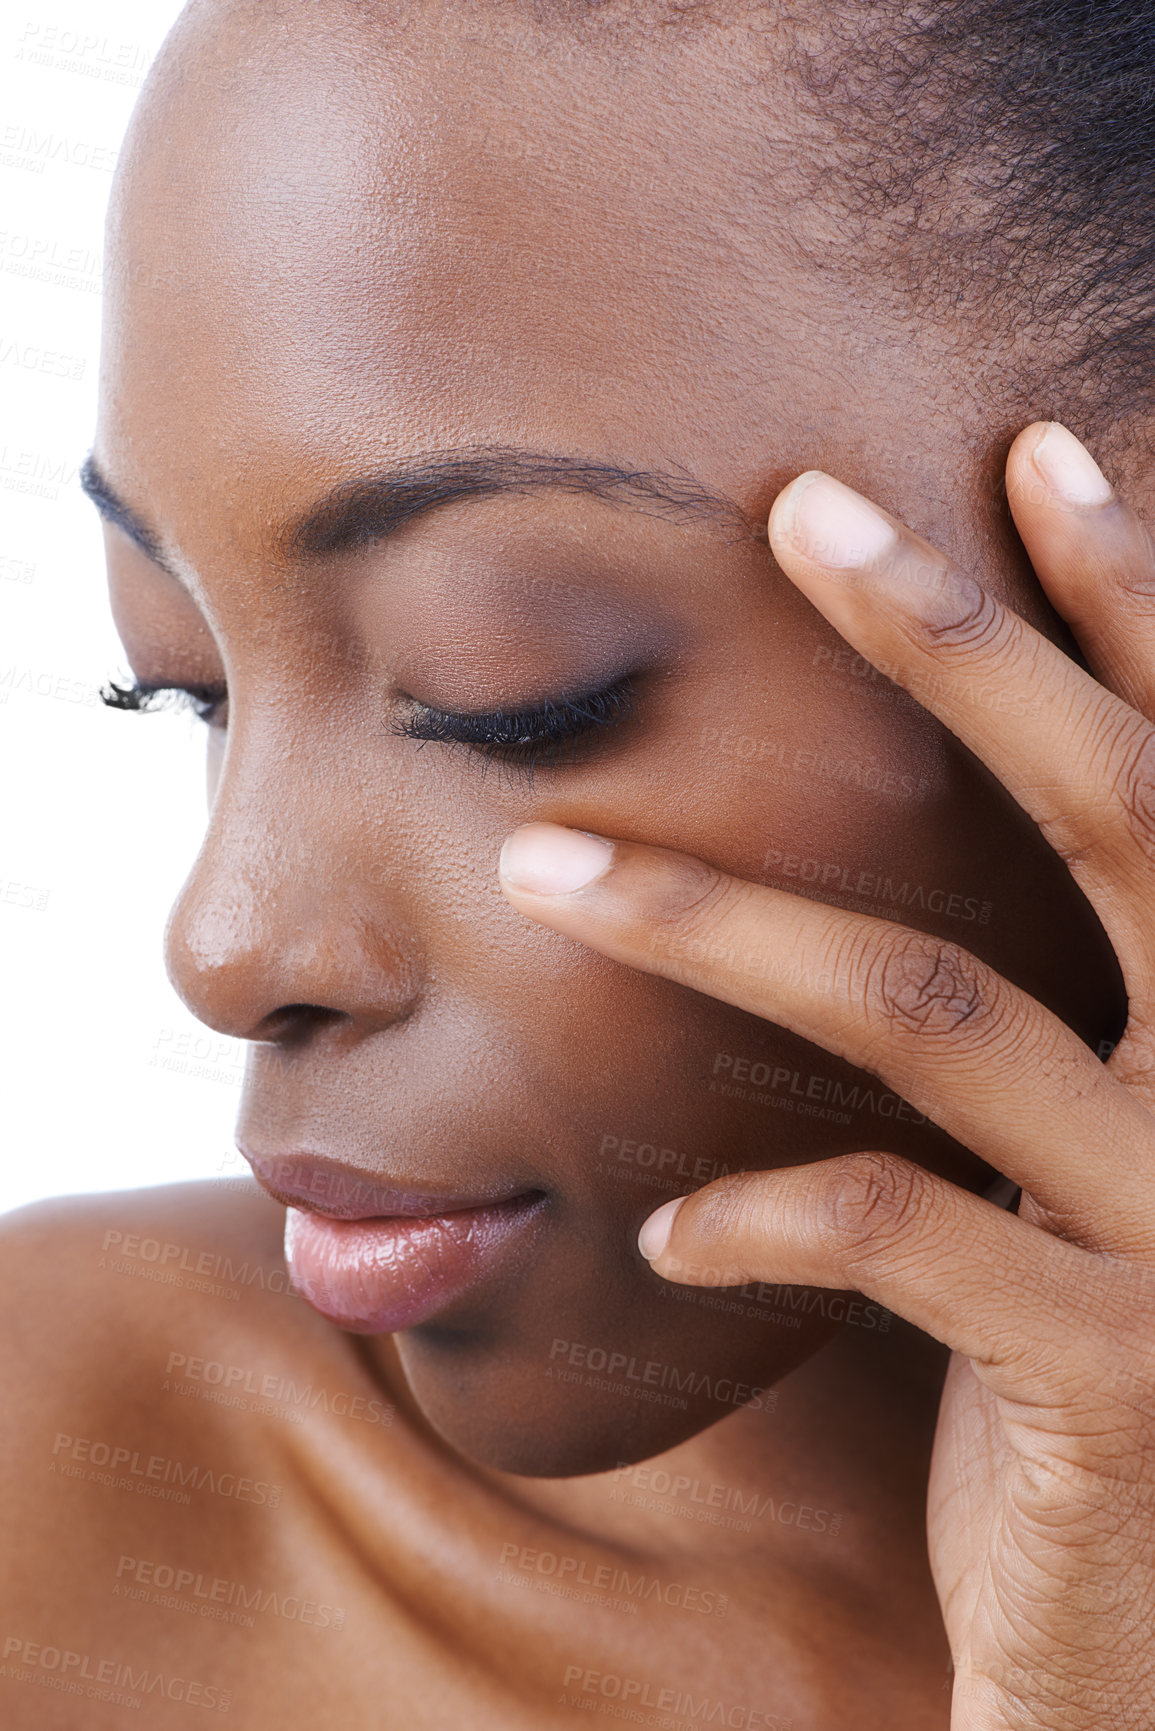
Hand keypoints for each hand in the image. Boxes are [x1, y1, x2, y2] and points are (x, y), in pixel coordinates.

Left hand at [497, 423, 1154, 1728]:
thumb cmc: (1105, 1323)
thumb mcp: (1093, 1143)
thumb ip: (1047, 1002)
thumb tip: (901, 843)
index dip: (1133, 600)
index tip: (1027, 452)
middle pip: (1112, 811)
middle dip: (959, 645)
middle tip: (803, 512)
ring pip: (934, 1007)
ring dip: (717, 919)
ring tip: (541, 866)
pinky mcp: (1109, 1366)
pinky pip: (896, 1236)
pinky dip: (757, 1212)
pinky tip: (660, 1227)